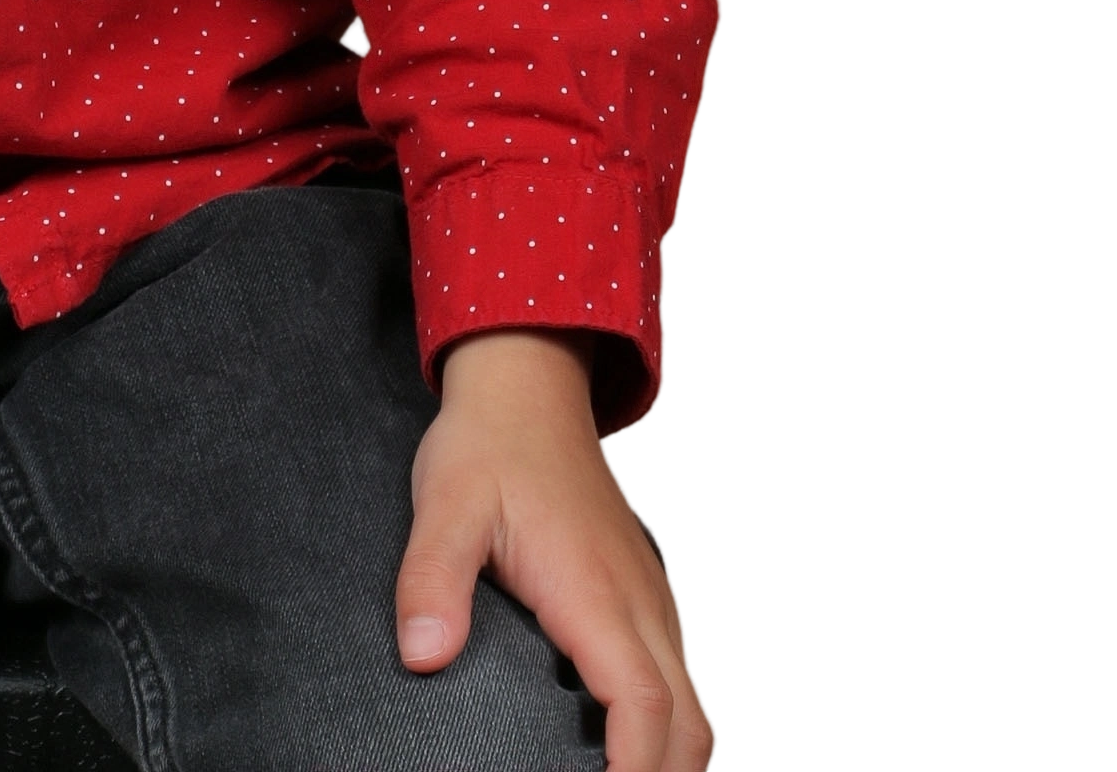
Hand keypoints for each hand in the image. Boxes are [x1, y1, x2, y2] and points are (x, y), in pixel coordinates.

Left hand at [395, 329, 713, 771]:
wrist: (527, 384)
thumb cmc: (489, 443)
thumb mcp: (444, 502)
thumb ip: (431, 579)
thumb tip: (423, 656)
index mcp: (595, 592)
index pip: (643, 706)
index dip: (639, 771)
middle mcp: (638, 603)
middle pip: (689, 724)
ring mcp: (648, 600)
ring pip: (694, 705)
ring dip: (676, 758)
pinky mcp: (643, 597)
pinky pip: (679, 678)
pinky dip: (672, 728)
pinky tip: (636, 750)